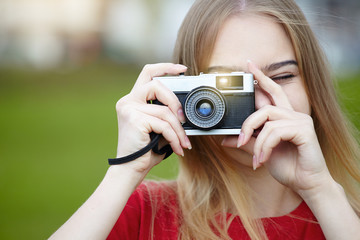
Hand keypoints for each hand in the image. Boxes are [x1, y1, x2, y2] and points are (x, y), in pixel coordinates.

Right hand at [114, 63, 190, 174]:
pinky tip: (177, 148)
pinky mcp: (134, 120)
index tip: (182, 69)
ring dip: (179, 129)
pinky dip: (174, 137)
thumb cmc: (145, 150)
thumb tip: (185, 110)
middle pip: (157, 85)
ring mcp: (129, 109)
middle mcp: (128, 101)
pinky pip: (163, 124)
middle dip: (175, 102)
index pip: (148, 73)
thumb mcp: (158, 127)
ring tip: (183, 143)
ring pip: (165, 110)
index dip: (165, 68)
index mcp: (132, 100)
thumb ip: (166, 113)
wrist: (130, 170)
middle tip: (184, 120)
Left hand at [222, 60, 331, 194]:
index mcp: (284, 117)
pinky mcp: (304, 130)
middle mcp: (293, 115)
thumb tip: (225, 139)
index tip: (249, 65)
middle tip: (240, 138)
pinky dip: (264, 147)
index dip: (261, 78)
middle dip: (249, 121)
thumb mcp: (260, 151)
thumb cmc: (287, 166)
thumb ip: (246, 141)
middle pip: (266, 105)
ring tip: (255, 158)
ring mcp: (301, 121)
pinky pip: (275, 131)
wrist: (305, 184)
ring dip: (256, 141)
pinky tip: (262, 160)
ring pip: (267, 120)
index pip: (272, 91)